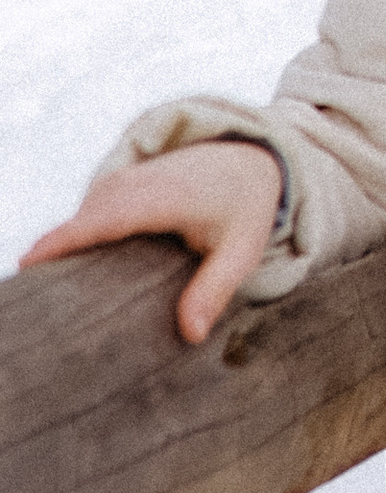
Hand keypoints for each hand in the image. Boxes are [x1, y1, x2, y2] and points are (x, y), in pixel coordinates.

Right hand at [20, 143, 285, 345]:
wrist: (251, 158)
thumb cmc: (245, 208)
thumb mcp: (242, 251)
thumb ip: (215, 289)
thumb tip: (191, 334)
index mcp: (162, 198)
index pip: (102, 220)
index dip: (63, 241)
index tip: (28, 265)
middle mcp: (135, 184)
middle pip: (80, 222)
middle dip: (50, 255)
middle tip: (27, 304)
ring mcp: (123, 180)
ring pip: (80, 217)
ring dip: (58, 249)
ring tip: (38, 294)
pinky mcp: (117, 186)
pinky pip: (86, 213)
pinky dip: (71, 238)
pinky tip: (61, 273)